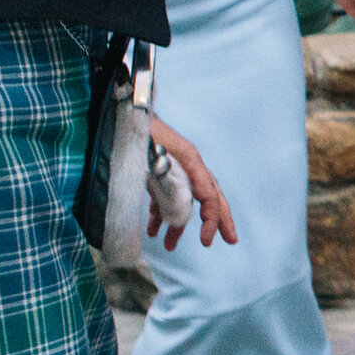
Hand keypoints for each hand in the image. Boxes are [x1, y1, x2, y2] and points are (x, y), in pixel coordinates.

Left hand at [146, 118, 236, 248]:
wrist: (126, 108)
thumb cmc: (137, 127)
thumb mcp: (152, 149)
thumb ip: (166, 173)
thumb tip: (178, 201)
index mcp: (190, 161)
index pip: (209, 195)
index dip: (210, 220)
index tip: (205, 241)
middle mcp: (187, 165)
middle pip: (208, 197)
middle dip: (217, 220)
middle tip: (229, 241)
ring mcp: (174, 167)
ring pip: (184, 199)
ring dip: (179, 223)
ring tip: (170, 246)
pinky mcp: (158, 169)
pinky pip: (164, 195)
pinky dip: (160, 214)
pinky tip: (152, 229)